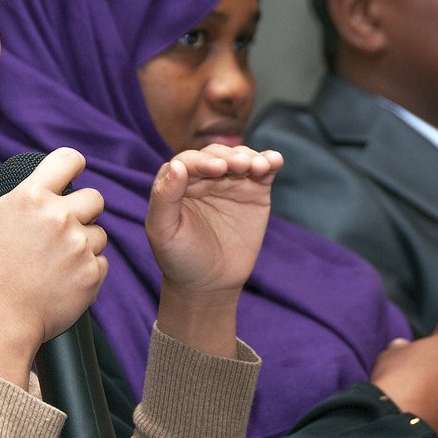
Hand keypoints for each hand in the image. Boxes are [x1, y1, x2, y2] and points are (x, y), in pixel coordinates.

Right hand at [0, 147, 107, 387]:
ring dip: (85, 242)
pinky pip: (101, 262)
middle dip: (82, 208)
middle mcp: (61, 217)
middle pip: (95, 197)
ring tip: (57, 260)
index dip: (71, 164)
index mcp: (31, 196)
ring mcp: (80, 246)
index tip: (70, 173)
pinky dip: (87, 269)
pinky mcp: (92, 274)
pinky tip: (64, 279)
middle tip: (63, 227)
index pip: (69, 159)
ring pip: (99, 232)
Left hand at [147, 144, 281, 356]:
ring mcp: (230, 182)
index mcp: (177, 182)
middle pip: (216, 155)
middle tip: (239, 166)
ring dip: (250, 157)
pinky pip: (263, 171)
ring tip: (258, 166)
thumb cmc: (179, 257)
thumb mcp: (163, 230)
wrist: (209, 283)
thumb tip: (176, 165)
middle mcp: (204, 176)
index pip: (188, 161)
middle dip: (228, 157)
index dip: (202, 162)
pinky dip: (270, 162)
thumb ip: (164, 197)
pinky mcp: (254, 191)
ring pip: (240, 157)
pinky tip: (275, 160)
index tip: (217, 169)